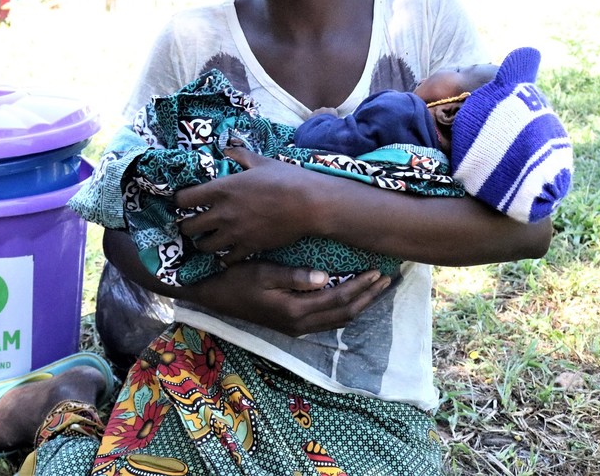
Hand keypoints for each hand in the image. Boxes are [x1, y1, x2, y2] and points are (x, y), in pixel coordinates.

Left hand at [175, 145, 318, 263]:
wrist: (308, 204)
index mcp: (221, 189)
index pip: (184, 199)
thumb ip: (239, 156)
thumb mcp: (260, 161)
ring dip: (203, 243)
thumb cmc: (285, 179)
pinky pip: (227, 259)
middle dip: (187, 226)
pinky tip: (227, 252)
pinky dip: (224, 257)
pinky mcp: (249, 247)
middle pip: (188, 227)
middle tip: (192, 223)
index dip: (179, 200)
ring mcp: (234, 233)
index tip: (183, 201)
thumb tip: (227, 150)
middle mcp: (222, 213)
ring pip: (204, 246)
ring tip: (207, 239)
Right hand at [186, 260, 391, 336]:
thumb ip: (295, 276)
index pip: (339, 299)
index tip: (378, 271)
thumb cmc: (234, 280)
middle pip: (345, 313)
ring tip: (377, 289)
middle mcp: (300, 325)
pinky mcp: (291, 326)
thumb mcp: (262, 272)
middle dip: (368, 296)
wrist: (211, 297)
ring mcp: (295, 328)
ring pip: (339, 320)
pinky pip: (328, 322)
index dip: (361, 286)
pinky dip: (346, 311)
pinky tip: (351, 300)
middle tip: (388, 279)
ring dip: (361, 304)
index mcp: (295, 311)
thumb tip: (327, 277)